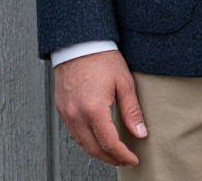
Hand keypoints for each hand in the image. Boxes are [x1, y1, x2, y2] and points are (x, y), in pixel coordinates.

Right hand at [53, 50, 147, 166]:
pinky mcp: (61, 108)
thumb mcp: (124, 82)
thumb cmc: (102, 58)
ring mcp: (66, 113)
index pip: (109, 143)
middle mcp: (77, 114)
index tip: (132, 159)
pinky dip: (86, 140)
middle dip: (110, 158)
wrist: (79, 42)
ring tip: (113, 152)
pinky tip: (96, 138)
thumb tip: (140, 133)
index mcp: (94, 109)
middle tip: (124, 159)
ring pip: (81, 143)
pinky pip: (73, 133)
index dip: (123, 155)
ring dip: (97, 152)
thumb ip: (131, 111)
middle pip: (93, 149)